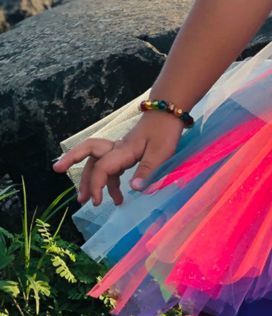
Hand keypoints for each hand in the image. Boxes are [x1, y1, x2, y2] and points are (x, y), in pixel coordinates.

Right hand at [52, 112, 184, 205]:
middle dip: (72, 160)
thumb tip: (134, 189)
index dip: (95, 184)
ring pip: (98, 163)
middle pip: (89, 153)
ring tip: (90, 202)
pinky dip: (110, 183)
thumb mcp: (161, 152)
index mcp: (123, 150)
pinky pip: (111, 168)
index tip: (95, 202)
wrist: (169, 113)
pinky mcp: (126, 153)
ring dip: (92, 180)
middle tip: (57, 170)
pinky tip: (116, 197)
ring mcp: (120, 150)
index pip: (102, 167)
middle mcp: (117, 148)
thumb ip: (147, 170)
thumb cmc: (165, 131)